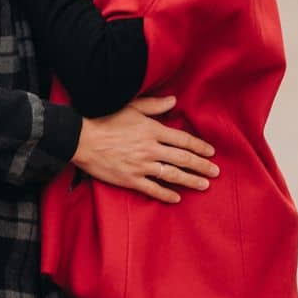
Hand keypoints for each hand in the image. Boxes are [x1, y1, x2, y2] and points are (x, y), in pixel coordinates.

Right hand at [71, 96, 218, 203]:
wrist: (82, 138)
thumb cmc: (105, 118)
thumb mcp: (131, 107)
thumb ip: (154, 105)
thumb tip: (174, 100)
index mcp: (152, 130)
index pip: (182, 139)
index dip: (199, 146)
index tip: (211, 152)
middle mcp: (150, 149)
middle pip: (182, 158)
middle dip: (201, 165)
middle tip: (216, 171)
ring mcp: (141, 166)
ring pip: (172, 175)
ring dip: (190, 180)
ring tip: (204, 185)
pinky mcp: (130, 179)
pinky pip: (153, 189)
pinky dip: (166, 194)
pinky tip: (177, 198)